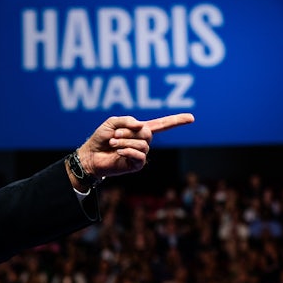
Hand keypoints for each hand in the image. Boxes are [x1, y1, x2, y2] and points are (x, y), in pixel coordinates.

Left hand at [76, 113, 194, 178]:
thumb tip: (141, 126)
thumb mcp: (111, 123)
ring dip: (124, 142)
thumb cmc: (100, 138)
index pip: (162, 125)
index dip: (176, 121)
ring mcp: (141, 154)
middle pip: (148, 133)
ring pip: (142, 144)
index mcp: (139, 130)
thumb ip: (126, 120)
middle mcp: (143, 142)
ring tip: (112, 143)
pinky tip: (118, 152)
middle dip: (129, 132)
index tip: (192, 118)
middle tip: (114, 135)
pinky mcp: (137, 165)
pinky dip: (127, 151)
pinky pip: (140, 155)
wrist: (90, 155)